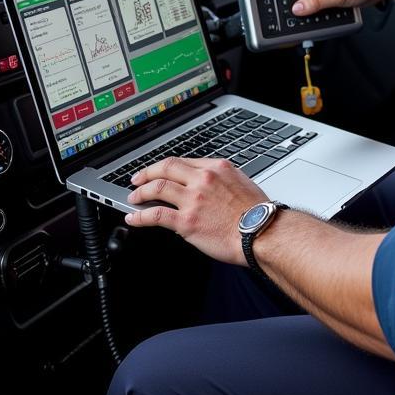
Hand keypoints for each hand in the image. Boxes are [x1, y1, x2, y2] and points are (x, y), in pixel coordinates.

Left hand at [124, 156, 267, 264]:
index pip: (182, 161)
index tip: (158, 171)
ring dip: (140, 192)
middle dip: (147, 173)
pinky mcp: (186, 221)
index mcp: (217, 168)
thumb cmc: (257, 213)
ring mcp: (193, 199)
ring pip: (157, 187)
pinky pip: (155, 215)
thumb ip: (220, 180)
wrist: (261, 232)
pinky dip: (140, 216)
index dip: (165, 167)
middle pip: (166, 168)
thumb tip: (206, 184)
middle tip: (138, 180)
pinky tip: (133, 218)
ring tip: (133, 198)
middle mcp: (203, 179)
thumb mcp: (241, 183)